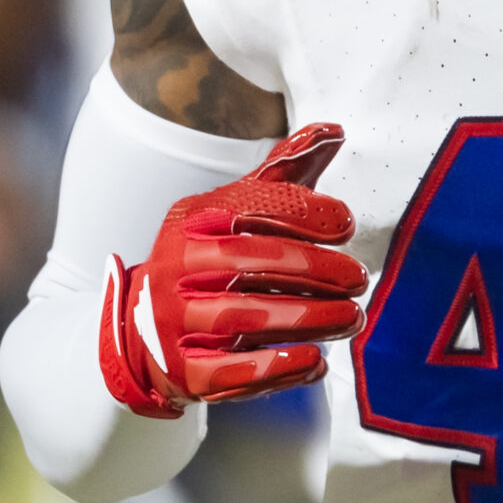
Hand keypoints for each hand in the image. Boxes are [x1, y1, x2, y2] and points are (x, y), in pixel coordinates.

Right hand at [98, 124, 367, 417]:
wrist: (144, 331)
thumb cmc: (210, 262)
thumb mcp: (238, 211)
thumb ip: (286, 172)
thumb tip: (334, 130)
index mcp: (192, 221)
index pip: (247, 209)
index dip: (301, 213)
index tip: (345, 224)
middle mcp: (175, 267)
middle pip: (248, 263)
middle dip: (313, 269)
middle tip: (358, 277)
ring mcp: (174, 322)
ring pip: (242, 317)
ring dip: (306, 318)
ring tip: (351, 317)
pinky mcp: (183, 372)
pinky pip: (230, 373)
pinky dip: (275, 368)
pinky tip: (315, 361)